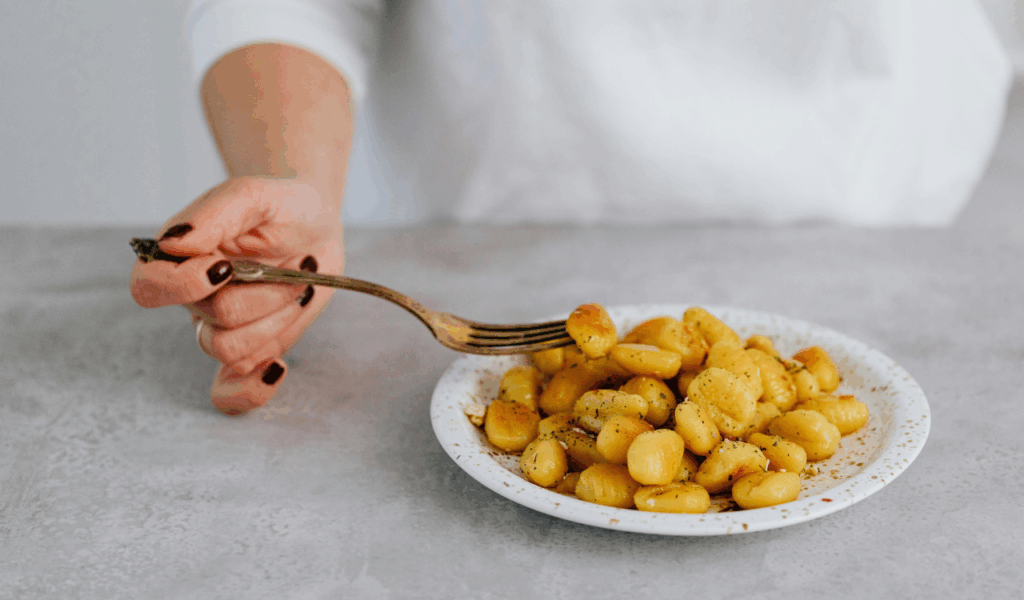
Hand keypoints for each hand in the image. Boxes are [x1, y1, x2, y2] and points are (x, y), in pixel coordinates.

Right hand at [130, 176, 343, 414]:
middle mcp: (193, 298)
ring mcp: (220, 327)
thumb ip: (214, 214)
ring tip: (302, 286)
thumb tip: (176, 243)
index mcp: (177, 259)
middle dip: (265, 295)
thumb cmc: (276, 206)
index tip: (225, 267)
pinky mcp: (250, 349)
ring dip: (278, 319)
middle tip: (302, 263)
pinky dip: (251, 391)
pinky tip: (278, 369)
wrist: (312, 223)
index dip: (184, 286)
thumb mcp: (252, 195)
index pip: (148, 289)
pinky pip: (231, 392)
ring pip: (231, 350)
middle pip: (213, 321)